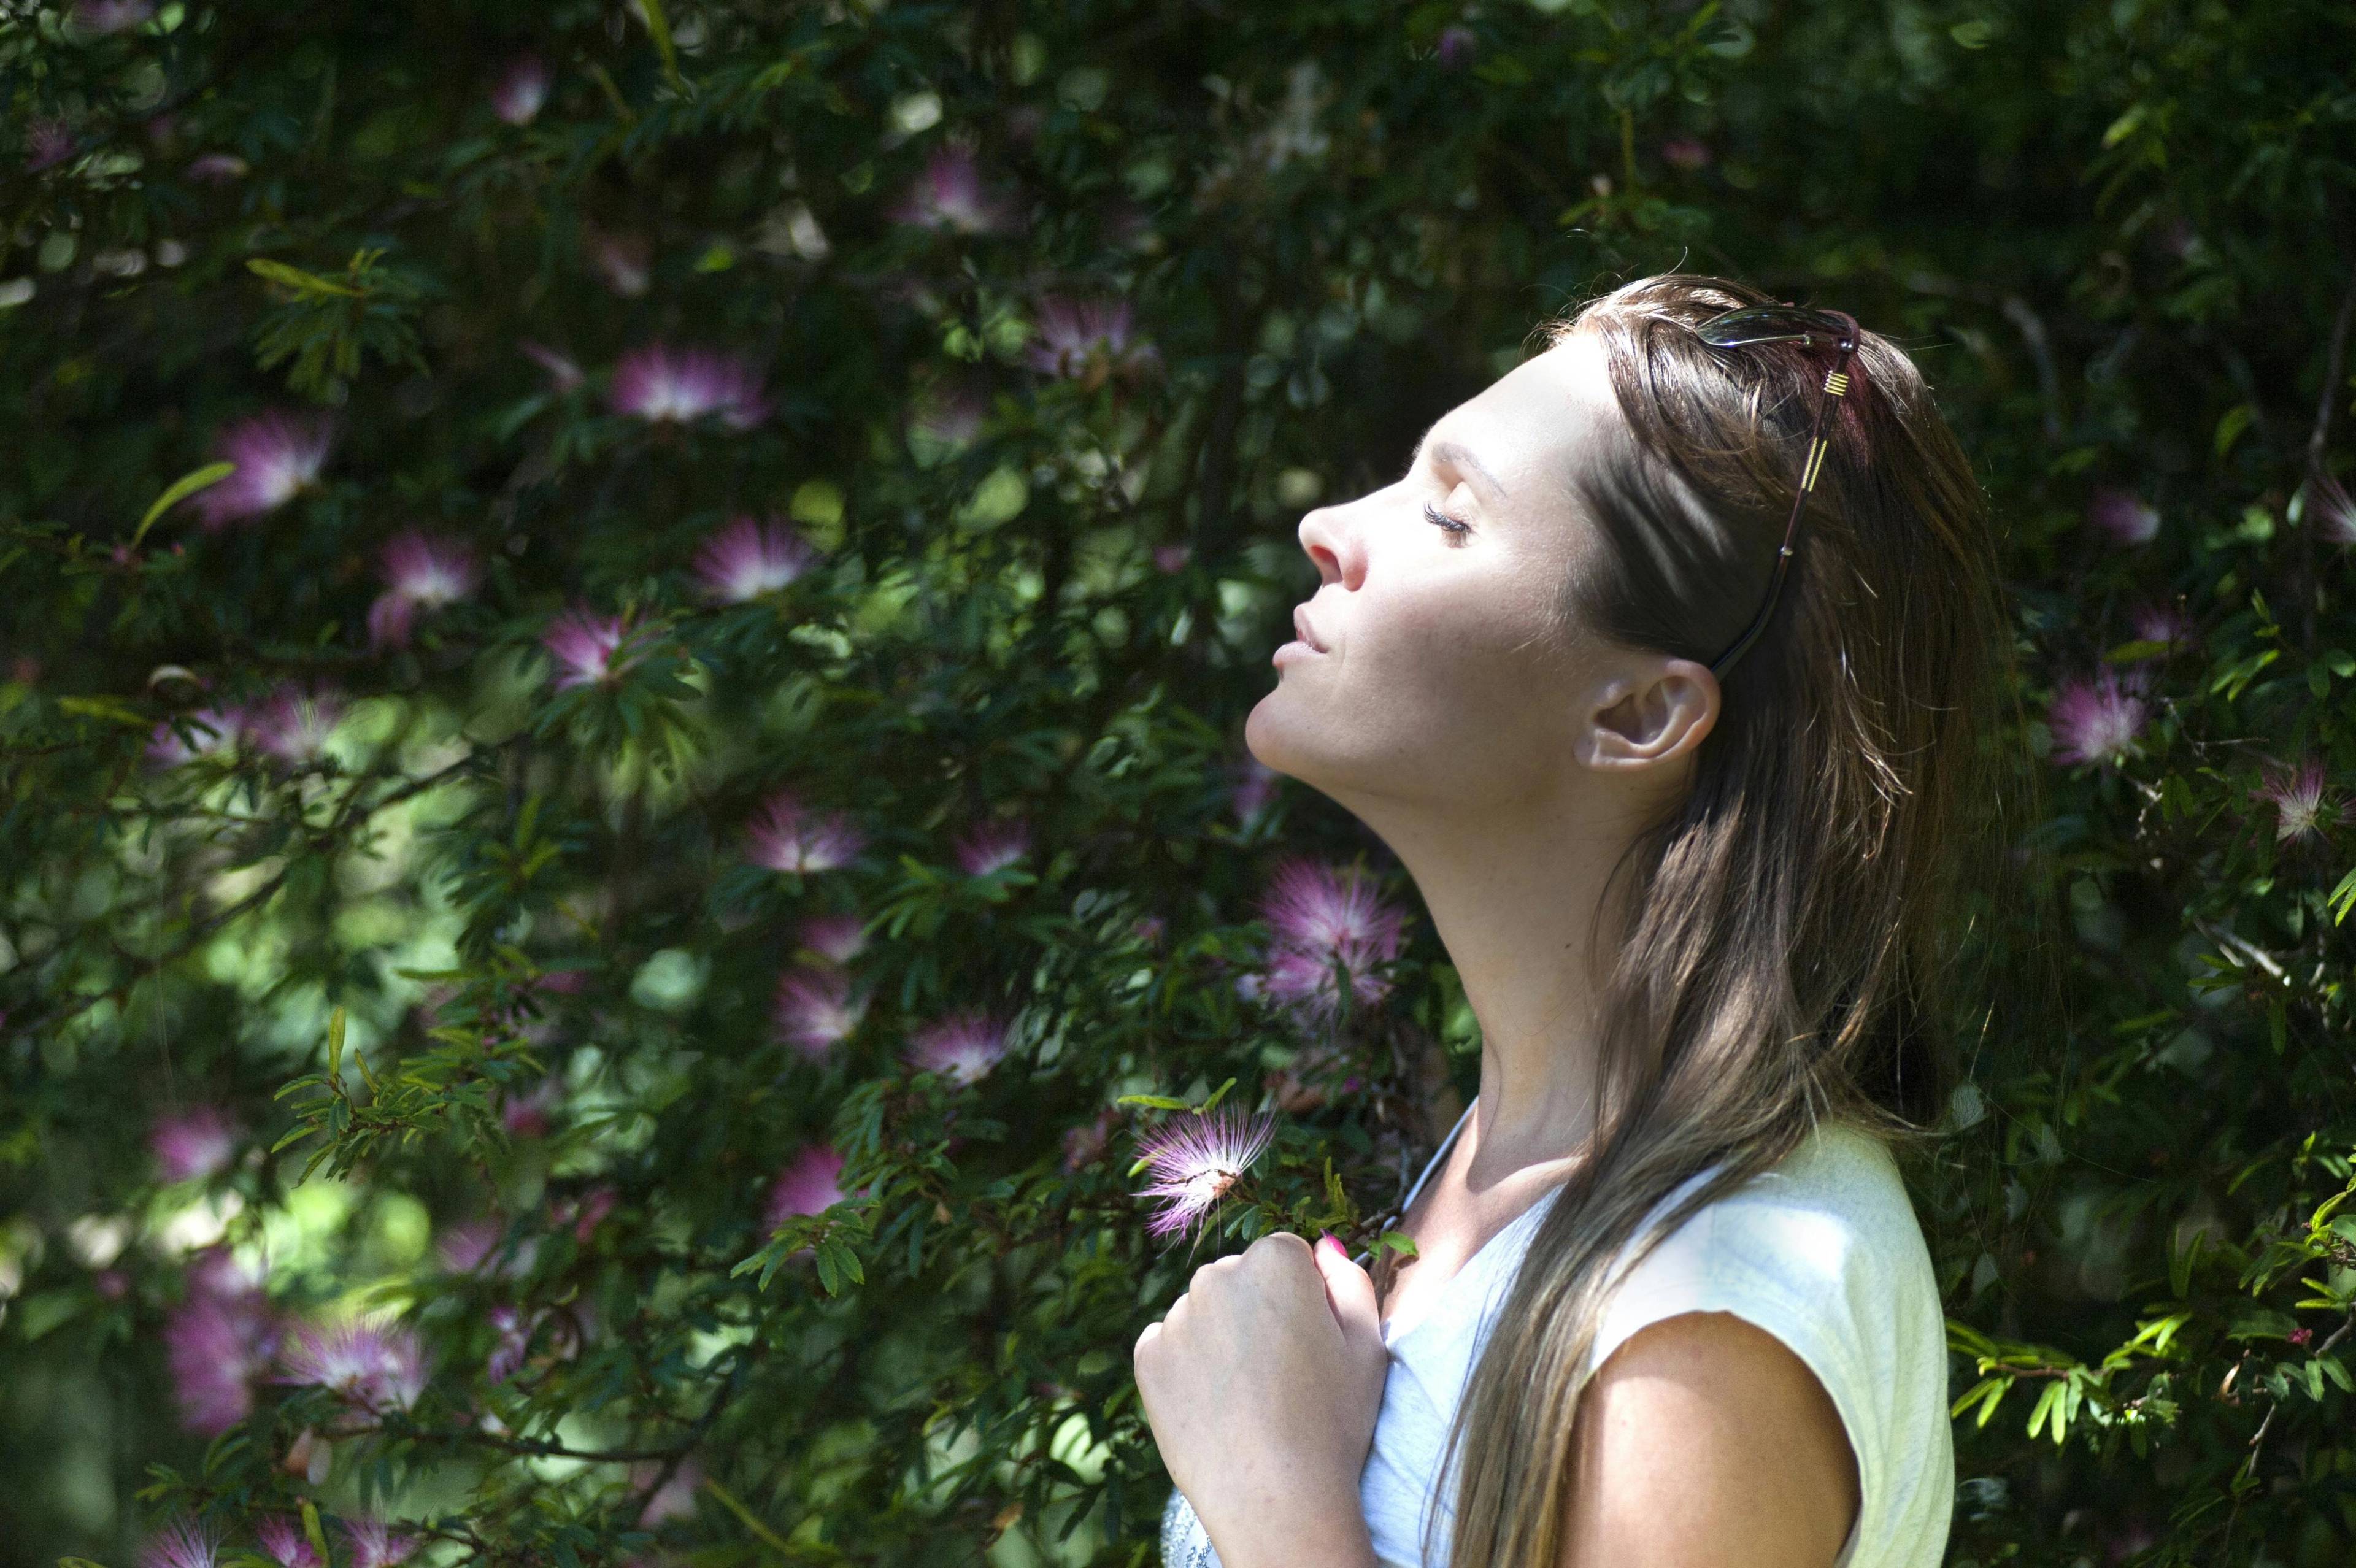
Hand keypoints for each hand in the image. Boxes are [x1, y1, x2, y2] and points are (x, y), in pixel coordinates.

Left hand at [1133, 1232, 1388, 1567]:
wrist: (1275, 1498)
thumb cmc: (1332, 1424)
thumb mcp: (1367, 1347)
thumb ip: (1350, 1284)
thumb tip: (1325, 1249)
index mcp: (1275, 1262)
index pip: (1287, 1256)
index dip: (1304, 1298)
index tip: (1311, 1343)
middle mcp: (1216, 1276)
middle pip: (1240, 1279)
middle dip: (1258, 1310)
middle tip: (1281, 1375)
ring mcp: (1177, 1316)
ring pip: (1204, 1313)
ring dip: (1221, 1338)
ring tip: (1249, 1398)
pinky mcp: (1148, 1356)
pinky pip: (1170, 1345)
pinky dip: (1188, 1366)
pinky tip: (1216, 1406)